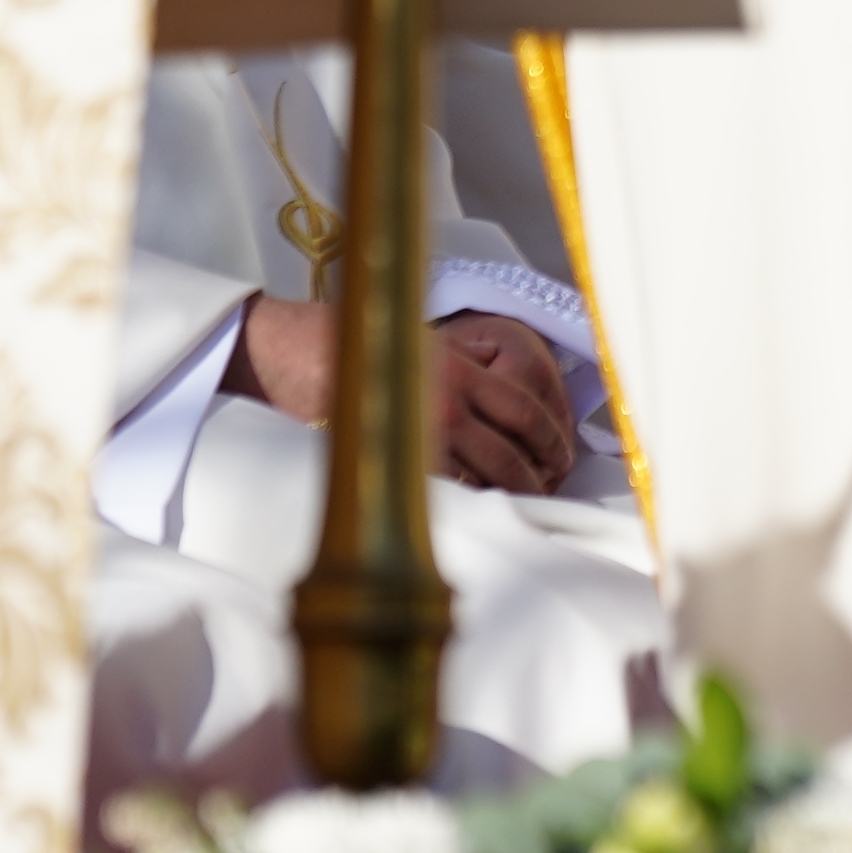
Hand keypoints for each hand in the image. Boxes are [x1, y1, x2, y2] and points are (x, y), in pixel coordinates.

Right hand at [226, 296, 580, 494]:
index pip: (529, 412)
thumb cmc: (353, 344)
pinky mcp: (391, 460)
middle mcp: (450, 401)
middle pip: (514, 454)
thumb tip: (502, 401)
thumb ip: (465, 369)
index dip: (553, 441)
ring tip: (517, 507)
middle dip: (537, 478)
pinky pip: (442, 492)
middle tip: (545, 491)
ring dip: (507, 496)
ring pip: (483, 479)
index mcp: (463, 369)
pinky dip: (463, 504)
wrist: (291, 353)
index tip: (560, 458)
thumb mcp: (423, 341)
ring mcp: (421, 434)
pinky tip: (471, 511)